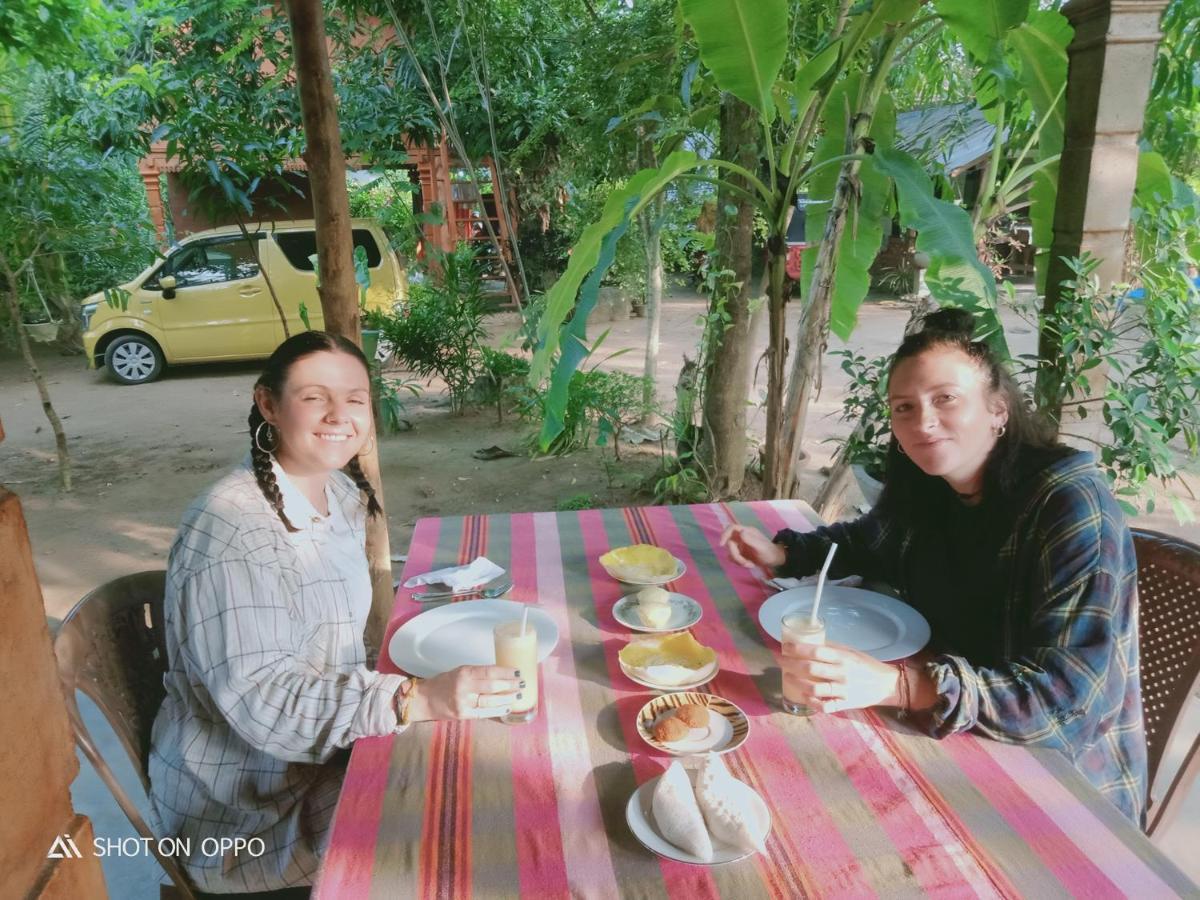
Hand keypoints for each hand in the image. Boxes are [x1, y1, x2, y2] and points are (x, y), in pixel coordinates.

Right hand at [405, 665, 523, 722]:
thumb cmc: (442, 684)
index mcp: (464, 672)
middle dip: (510, 685)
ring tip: (517, 696)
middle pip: (493, 686)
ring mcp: (463, 702)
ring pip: (490, 701)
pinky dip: (497, 710)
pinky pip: (483, 713)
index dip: (506, 672)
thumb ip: (477, 674)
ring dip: (507, 698)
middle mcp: (464, 687)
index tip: (518, 671)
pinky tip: (506, 708)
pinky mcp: (462, 715)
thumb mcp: (459, 672)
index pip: (490, 671)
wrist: (422, 700)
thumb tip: (500, 675)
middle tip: (522, 684)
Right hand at [720, 524, 786, 568]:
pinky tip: (749, 564)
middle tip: (745, 562)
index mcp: (747, 532)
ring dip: (738, 560)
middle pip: (730, 542)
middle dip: (735, 554)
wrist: (775, 560)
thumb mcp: (761, 546)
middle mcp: (742, 537)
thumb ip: (751, 539)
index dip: (725, 534)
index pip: (731, 528)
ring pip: (731, 551)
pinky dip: (739, 562)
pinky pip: (733, 557)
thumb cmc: (769, 552)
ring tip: (749, 564)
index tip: (721, 545)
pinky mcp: (741, 553)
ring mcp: (741, 545)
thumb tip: (740, 532)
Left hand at [781, 642, 899, 713]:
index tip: (785, 647)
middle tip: (780, 661)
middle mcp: (842, 673)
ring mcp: (843, 690)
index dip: (798, 648)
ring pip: (815, 688)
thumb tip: (809, 642)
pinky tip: (805, 697)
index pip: (816, 650)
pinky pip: (826, 706)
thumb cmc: (866, 665)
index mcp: (843, 657)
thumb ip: (832, 648)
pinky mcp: (845, 704)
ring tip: (787, 677)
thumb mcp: (851, 651)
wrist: (887, 684)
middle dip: (791, 664)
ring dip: (797, 682)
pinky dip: (813, 702)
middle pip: (811, 668)